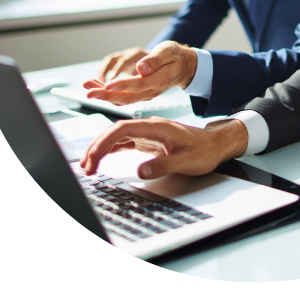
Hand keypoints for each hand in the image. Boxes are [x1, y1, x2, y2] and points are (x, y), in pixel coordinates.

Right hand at [80, 116, 247, 178]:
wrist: (214, 145)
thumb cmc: (203, 151)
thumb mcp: (186, 161)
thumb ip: (163, 165)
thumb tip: (141, 171)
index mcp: (156, 127)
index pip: (123, 129)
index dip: (105, 142)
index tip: (93, 158)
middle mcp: (149, 127)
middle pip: (115, 131)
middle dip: (97, 146)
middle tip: (84, 166)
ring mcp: (148, 133)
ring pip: (117, 136)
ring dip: (101, 148)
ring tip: (88, 165)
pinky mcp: (148, 141)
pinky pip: (124, 142)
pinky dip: (111, 149)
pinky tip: (102, 157)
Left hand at [83, 41, 197, 105]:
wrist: (183, 67)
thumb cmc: (175, 57)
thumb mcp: (168, 51)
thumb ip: (155, 60)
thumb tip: (141, 67)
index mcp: (160, 80)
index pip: (139, 85)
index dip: (123, 86)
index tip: (108, 85)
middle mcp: (152, 91)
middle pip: (127, 97)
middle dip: (106, 95)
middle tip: (89, 91)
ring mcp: (146, 95)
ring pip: (122, 99)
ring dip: (104, 95)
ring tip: (87, 86)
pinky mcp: (141, 94)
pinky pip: (123, 97)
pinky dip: (109, 93)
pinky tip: (97, 86)